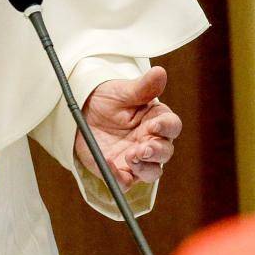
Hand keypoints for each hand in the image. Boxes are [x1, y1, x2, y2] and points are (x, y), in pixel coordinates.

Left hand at [75, 66, 181, 186]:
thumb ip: (142, 87)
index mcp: (157, 120)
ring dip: (145, 167)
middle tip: (142, 148)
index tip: (154, 124)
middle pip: (165, 152)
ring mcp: (137, 159)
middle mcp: (151, 142)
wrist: (82, 112)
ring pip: (151, 171)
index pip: (171, 126)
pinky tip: (109, 164)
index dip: (166, 127)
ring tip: (131, 156)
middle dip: (156, 151)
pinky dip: (119, 177)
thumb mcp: (122, 91)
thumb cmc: (107, 99)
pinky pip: (125, 182)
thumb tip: (160, 72)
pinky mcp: (121, 172)